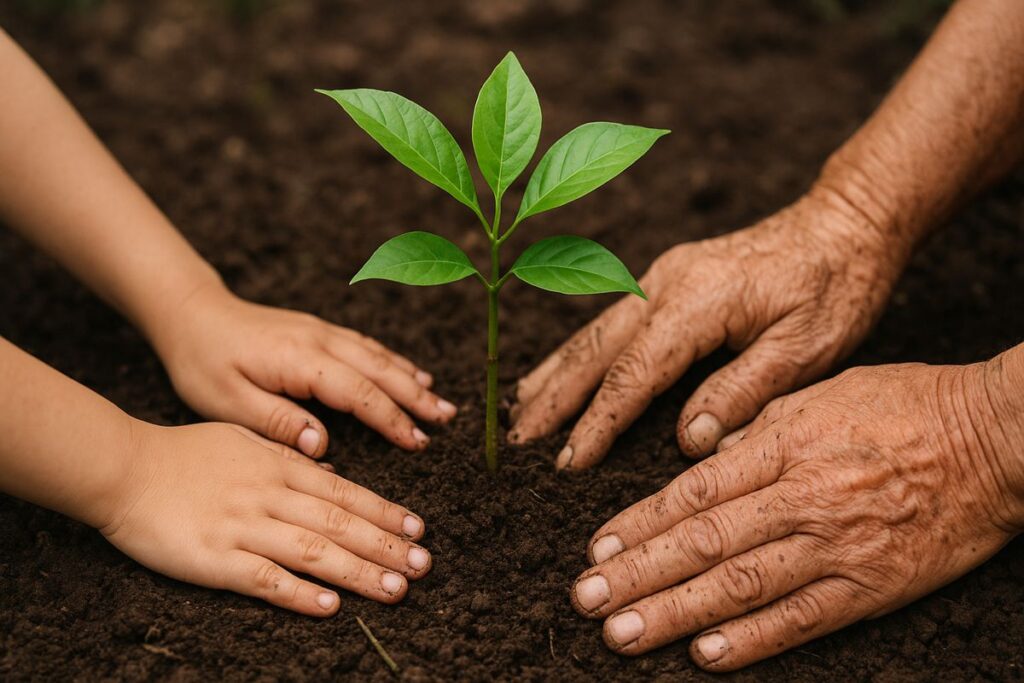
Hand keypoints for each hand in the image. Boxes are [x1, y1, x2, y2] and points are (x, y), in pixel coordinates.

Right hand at [100, 421, 431, 614]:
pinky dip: (299, 593)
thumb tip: (331, 473)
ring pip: (313, 552)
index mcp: (279, 467)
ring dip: (358, 572)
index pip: (345, 492)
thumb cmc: (185, 453)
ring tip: (395, 588)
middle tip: (423, 564)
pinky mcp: (215, 560)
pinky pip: (264, 579)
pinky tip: (330, 606)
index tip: (417, 529)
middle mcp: (270, 496)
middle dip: (385, 545)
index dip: (384, 512)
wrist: (124, 468)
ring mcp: (243, 528)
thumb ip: (288, 456)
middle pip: (339, 523)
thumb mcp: (245, 439)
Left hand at [152, 283, 456, 456]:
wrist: (191, 312)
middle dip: (417, 397)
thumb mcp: (226, 402)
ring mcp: (321, 332)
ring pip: (378, 355)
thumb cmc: (202, 361)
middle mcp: (319, 340)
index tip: (417, 441)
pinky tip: (410, 373)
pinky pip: (366, 346)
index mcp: (299, 360)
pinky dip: (393, 361)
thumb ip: (277, 422)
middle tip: (448, 419)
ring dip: (412, 379)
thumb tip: (324, 445)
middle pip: (380, 370)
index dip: (392, 418)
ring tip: (441, 402)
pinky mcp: (318, 331)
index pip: (358, 392)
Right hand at [509, 188, 901, 467]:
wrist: (845, 223)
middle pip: (595, 349)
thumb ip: (743, 391)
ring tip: (521, 411)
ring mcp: (662, 276)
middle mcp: (665, 284)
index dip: (598, 423)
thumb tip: (688, 438)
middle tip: (518, 443)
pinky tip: (561, 369)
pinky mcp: (667, 277)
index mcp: (696, 303)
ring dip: (555, 373)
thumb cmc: (835, 286)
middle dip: (554, 399)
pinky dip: (578, 351)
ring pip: (593, 332)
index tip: (569, 464)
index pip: (633, 374)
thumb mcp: (806, 349)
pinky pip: (609, 319)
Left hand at [568, 360, 1023, 670]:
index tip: (597, 546)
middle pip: (704, 542)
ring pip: (742, 585)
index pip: (694, 490)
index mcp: (785, 444)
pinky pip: (804, 618)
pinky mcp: (873, 587)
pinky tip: (707, 656)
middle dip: (638, 573)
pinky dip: (754, 640)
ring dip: (675, 613)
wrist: (996, 439)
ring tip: (623, 634)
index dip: (639, 521)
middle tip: (586, 598)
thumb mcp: (820, 393)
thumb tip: (700, 454)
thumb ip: (755, 426)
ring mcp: (838, 547)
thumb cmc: (905, 405)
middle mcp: (803, 497)